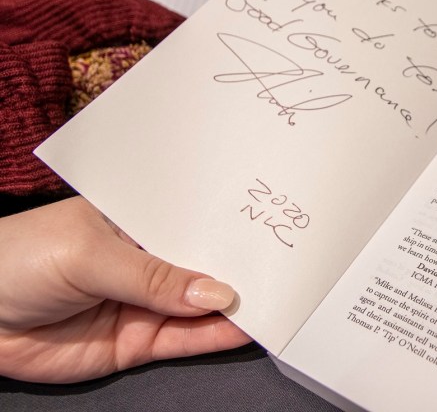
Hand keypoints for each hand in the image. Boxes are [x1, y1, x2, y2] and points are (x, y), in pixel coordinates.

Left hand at [0, 196, 250, 383]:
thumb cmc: (19, 259)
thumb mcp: (88, 253)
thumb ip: (153, 277)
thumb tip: (216, 293)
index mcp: (136, 222)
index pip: (193, 220)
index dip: (228, 224)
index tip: (269, 228)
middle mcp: (148, 260)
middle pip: (205, 263)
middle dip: (240, 264)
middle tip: (285, 266)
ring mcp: (147, 302)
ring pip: (202, 305)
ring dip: (237, 304)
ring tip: (275, 298)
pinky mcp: (139, 342)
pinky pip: (186, 340)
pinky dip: (217, 337)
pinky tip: (246, 327)